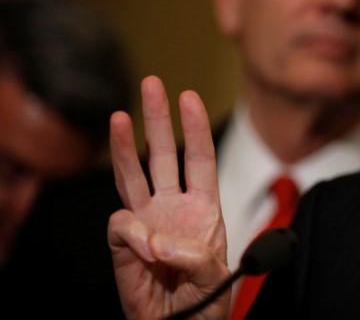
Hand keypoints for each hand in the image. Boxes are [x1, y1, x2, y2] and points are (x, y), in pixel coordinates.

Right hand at [107, 75, 228, 319]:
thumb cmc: (205, 302)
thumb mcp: (217, 278)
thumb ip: (196, 257)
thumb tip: (158, 241)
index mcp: (203, 208)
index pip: (199, 158)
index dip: (194, 127)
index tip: (189, 97)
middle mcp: (172, 207)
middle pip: (161, 154)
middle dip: (157, 119)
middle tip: (151, 84)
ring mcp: (146, 223)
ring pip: (132, 176)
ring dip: (124, 146)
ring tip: (118, 116)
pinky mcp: (123, 245)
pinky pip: (120, 225)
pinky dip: (131, 233)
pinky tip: (145, 247)